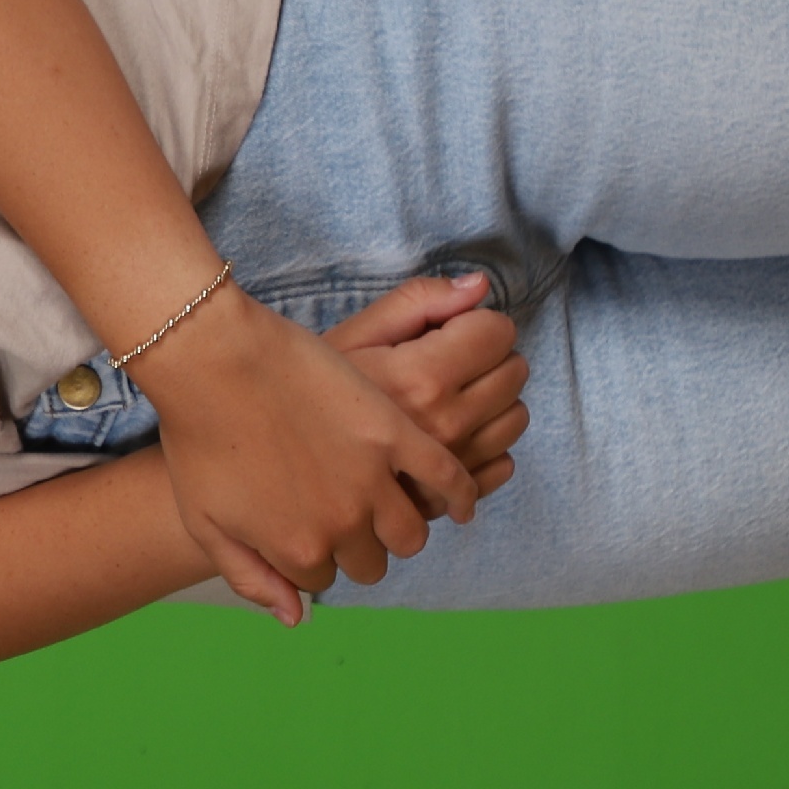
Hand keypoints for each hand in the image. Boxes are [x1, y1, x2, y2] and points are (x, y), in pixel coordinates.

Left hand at [134, 274, 525, 627]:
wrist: (213, 360)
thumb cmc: (198, 437)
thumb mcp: (205, 522)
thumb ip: (250, 578)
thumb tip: (295, 618)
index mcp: (297, 549)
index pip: (323, 578)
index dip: (311, 554)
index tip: (304, 527)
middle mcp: (342, 524)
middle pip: (371, 562)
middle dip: (356, 546)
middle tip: (344, 514)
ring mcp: (372, 479)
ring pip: (411, 533)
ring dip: (401, 527)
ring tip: (392, 507)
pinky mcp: (395, 432)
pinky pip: (446, 477)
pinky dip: (460, 494)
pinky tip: (461, 501)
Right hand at [329, 272, 530, 503]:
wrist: (275, 456)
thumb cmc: (311, 386)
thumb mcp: (357, 332)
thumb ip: (420, 301)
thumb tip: (479, 287)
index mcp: (423, 375)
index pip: (498, 333)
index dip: (475, 323)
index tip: (449, 331)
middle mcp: (444, 425)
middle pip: (514, 374)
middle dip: (488, 359)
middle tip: (449, 363)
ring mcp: (449, 469)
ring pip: (514, 420)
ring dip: (491, 403)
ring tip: (447, 400)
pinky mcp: (444, 502)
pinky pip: (501, 466)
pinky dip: (486, 449)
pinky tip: (449, 439)